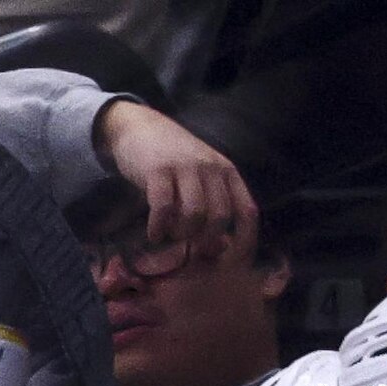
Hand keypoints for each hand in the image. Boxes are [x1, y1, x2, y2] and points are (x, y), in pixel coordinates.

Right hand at [97, 99, 253, 265]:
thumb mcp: (201, 172)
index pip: (246, 209)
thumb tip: (218, 241)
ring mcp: (185, 168)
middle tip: (190, 251)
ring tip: (169, 238)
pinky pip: (162, 207)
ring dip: (181, 234)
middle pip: (219, 216)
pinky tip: (153, 234)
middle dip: (205, 240)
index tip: (228, 257)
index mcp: (227, 172)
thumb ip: (212, 198)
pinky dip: (158, 227)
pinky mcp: (158, 171)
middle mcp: (211, 169)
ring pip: (194, 213)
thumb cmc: (172, 157)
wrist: (140, 128)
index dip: (242, 237)